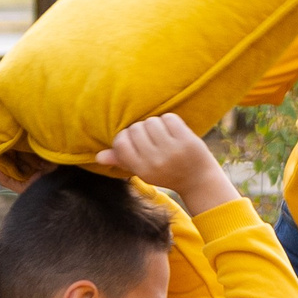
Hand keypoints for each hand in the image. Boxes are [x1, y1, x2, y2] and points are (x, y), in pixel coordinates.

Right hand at [96, 113, 235, 215]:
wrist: (198, 180)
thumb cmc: (166, 173)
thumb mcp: (143, 171)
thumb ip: (122, 161)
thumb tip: (98, 157)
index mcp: (142, 169)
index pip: (121, 142)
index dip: (125, 136)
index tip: (135, 140)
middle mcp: (155, 161)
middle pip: (136, 129)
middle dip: (142, 129)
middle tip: (152, 138)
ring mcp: (172, 151)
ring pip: (151, 121)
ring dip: (155, 124)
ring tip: (162, 134)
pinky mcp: (186, 140)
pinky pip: (169, 118)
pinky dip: (169, 120)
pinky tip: (173, 130)